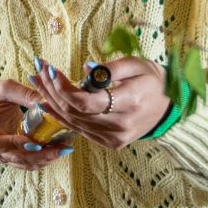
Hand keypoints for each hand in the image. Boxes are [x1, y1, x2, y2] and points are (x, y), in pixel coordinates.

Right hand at [0, 77, 72, 170]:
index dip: (12, 145)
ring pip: (23, 163)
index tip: (33, 143)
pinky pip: (29, 162)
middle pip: (13, 158)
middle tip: (60, 149)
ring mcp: (0, 154)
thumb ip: (23, 94)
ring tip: (64, 149)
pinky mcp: (13, 156)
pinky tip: (60, 150)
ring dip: (45, 159)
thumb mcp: (6, 88)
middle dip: (38, 156)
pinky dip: (44, 158)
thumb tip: (46, 102)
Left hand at [27, 57, 170, 149]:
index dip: (63, 88)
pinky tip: (47, 101)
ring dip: (51, 101)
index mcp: (129, 102)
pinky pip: (79, 129)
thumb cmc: (153, 81)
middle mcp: (121, 125)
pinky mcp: (110, 143)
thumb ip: (110, 67)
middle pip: (75, 112)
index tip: (50, 70)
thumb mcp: (136, 64)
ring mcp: (115, 138)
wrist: (171, 108)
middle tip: (37, 70)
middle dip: (51, 90)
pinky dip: (61, 115)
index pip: (87, 102)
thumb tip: (84, 69)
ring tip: (37, 81)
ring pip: (73, 122)